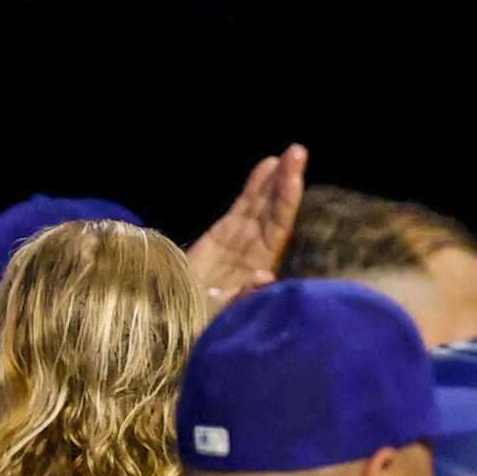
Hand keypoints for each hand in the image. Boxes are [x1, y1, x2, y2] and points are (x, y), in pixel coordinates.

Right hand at [187, 145, 307, 312]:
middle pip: (275, 211)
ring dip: (276, 180)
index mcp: (260, 267)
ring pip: (262, 205)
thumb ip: (245, 296)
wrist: (178, 321)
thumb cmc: (205, 323)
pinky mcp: (224, 235)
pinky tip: (267, 165)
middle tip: (297, 152)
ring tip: (291, 153)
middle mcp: (256, 251)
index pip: (279, 229)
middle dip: (286, 182)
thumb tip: (265, 275)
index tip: (295, 178)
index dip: (286, 202)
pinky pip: (243, 206)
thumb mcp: (224, 314)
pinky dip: (255, 187)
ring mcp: (242, 241)